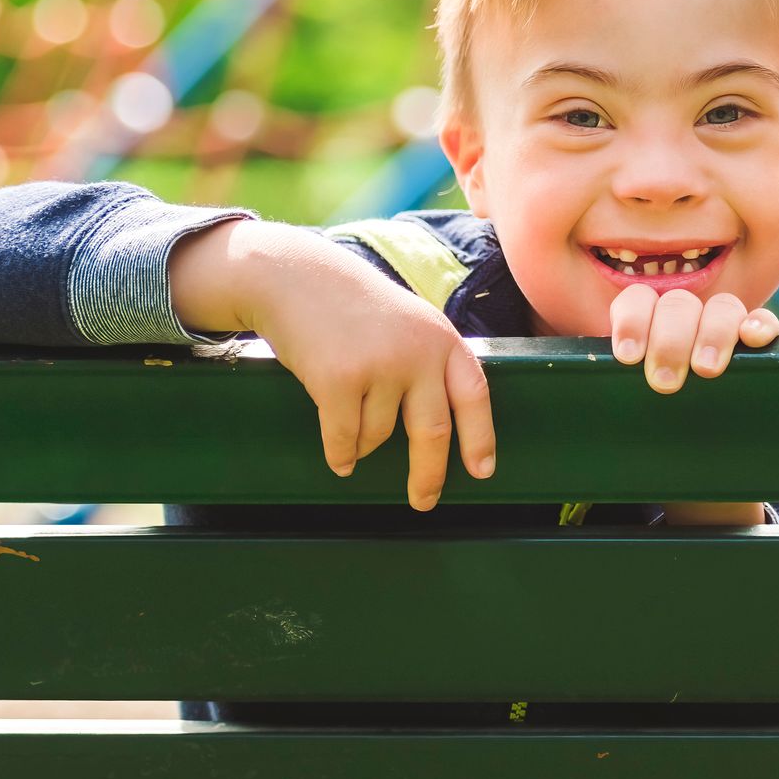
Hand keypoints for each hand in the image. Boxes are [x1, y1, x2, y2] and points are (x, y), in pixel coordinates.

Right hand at [174, 221, 494, 510]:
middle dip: (428, 474)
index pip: (474, 395)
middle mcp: (419, 353)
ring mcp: (381, 367)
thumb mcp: (410, 323)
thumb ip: (430, 363)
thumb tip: (443, 426)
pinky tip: (340, 459)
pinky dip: (341, 454)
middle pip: (433, 431)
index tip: (482, 471)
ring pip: (379, 436)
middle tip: (423, 501)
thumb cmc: (353, 305)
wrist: (297, 277)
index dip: (480, 437)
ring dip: (363, 442)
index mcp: (443, 339)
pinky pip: (345, 439)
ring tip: (348, 413)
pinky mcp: (341, 381)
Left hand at [608, 286, 777, 525]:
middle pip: (677, 304)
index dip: (632, 322)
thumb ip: (598, 402)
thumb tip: (542, 427)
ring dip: (712, 333)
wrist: (688, 456)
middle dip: (669, 339)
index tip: (627, 357)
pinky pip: (762, 322)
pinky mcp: (757, 346)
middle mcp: (683, 320)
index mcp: (645, 325)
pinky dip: (760, 325)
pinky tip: (755, 339)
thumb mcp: (620, 413)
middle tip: (662, 382)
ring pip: (721, 308)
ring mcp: (722, 329)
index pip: (637, 301)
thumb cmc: (645, 429)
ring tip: (705, 370)